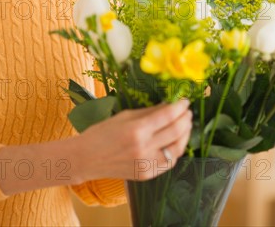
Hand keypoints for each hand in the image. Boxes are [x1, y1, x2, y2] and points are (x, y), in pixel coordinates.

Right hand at [75, 99, 191, 181]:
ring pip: (177, 149)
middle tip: (187, 111)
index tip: (185, 100)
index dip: (179, 106)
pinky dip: (176, 150)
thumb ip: (148, 112)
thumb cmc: (102, 132)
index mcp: (136, 130)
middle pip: (175, 132)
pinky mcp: (147, 175)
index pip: (167, 116)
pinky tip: (176, 140)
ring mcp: (147, 164)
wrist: (86, 158)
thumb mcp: (125, 115)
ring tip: (185, 124)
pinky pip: (169, 162)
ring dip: (185, 135)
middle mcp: (144, 148)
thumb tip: (168, 104)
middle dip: (185, 119)